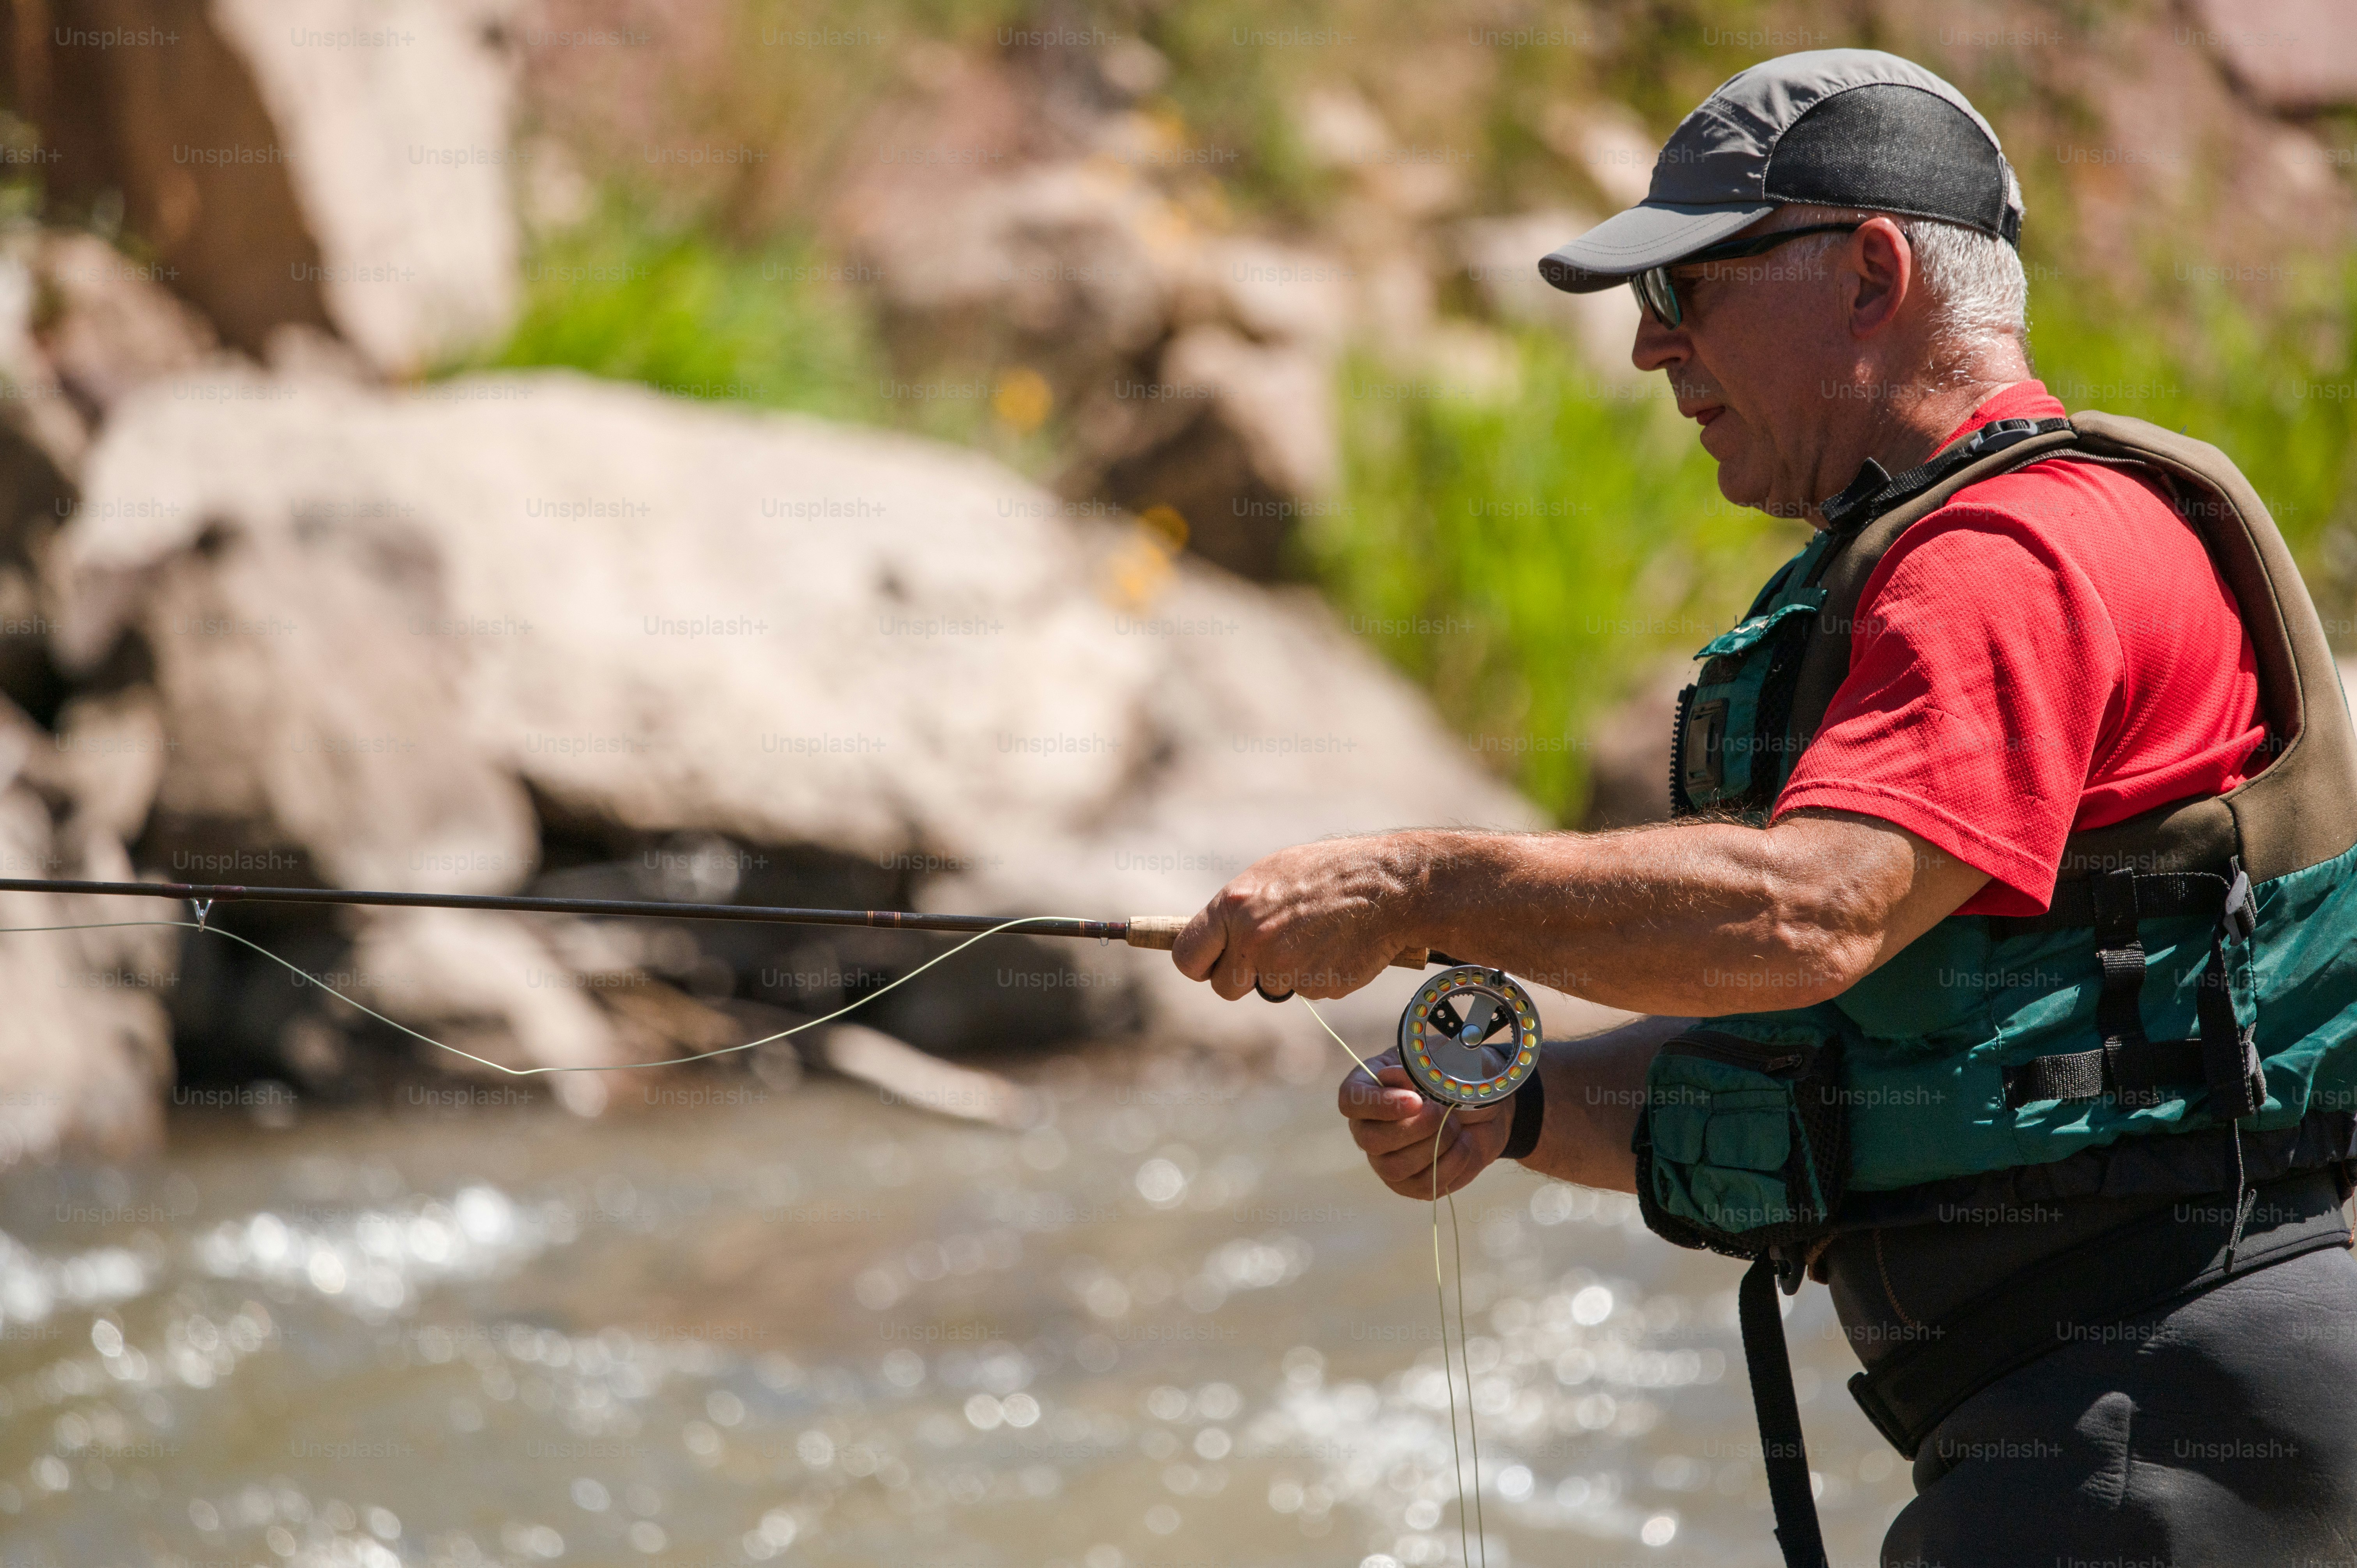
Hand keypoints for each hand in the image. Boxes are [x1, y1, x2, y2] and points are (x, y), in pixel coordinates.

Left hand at [1172, 836, 1421, 1000]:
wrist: (1389, 887)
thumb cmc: (1329, 872)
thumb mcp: (1271, 874)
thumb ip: (1237, 909)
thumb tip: (1216, 936)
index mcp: (1233, 907)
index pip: (1187, 957)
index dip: (1200, 965)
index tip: (1211, 966)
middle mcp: (1252, 941)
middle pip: (1225, 987)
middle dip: (1243, 978)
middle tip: (1271, 953)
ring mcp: (1284, 970)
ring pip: (1270, 989)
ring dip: (1287, 973)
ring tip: (1315, 936)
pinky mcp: (1315, 989)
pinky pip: (1305, 991)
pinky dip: (1317, 976)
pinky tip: (1335, 946)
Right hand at [1337, 1048, 1511, 1199]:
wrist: (1482, 1107)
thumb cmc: (1454, 1076)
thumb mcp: (1441, 1058)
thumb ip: (1419, 1064)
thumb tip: (1394, 1077)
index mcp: (1368, 1087)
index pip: (1351, 1100)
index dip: (1379, 1103)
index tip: (1415, 1099)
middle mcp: (1369, 1126)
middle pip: (1369, 1139)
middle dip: (1413, 1127)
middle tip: (1443, 1111)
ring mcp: (1386, 1159)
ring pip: (1394, 1167)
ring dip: (1434, 1145)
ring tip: (1455, 1125)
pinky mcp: (1411, 1184)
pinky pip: (1423, 1185)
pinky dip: (1451, 1163)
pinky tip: (1464, 1143)